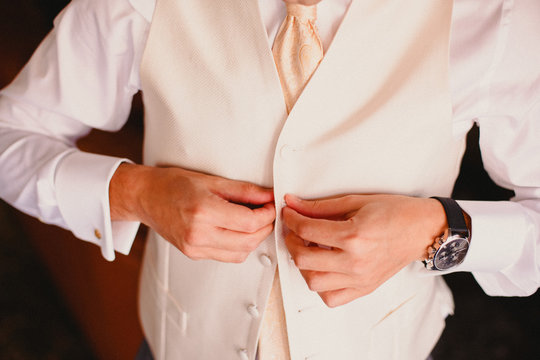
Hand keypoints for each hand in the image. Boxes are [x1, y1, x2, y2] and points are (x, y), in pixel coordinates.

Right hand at [110, 163, 275, 262]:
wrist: (146, 197)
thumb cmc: (173, 185)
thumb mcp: (211, 180)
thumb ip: (244, 191)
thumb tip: (268, 196)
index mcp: (203, 212)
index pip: (249, 222)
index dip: (267, 214)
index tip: (271, 205)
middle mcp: (198, 234)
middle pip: (249, 241)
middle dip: (265, 227)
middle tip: (267, 212)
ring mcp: (195, 248)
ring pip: (241, 253)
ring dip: (254, 239)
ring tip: (253, 220)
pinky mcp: (194, 254)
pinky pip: (228, 256)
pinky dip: (240, 245)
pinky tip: (237, 230)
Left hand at [282, 194, 446, 306]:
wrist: (421, 230)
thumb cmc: (394, 213)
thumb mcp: (356, 201)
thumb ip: (320, 206)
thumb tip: (293, 204)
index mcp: (354, 236)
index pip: (307, 230)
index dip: (291, 219)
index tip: (289, 213)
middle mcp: (355, 262)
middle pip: (303, 259)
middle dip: (292, 241)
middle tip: (295, 231)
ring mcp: (360, 279)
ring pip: (313, 282)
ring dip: (304, 265)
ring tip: (309, 249)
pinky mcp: (364, 289)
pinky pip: (331, 297)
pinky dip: (321, 285)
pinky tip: (324, 267)